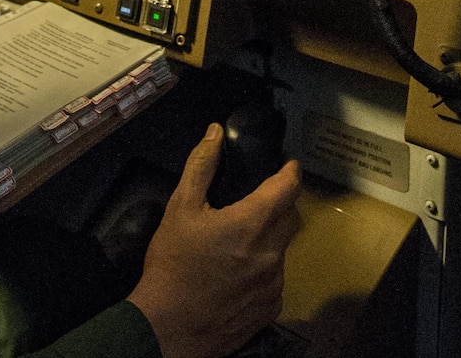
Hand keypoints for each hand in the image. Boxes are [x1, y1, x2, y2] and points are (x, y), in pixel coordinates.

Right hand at [127, 124, 302, 357]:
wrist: (168, 328)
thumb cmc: (172, 265)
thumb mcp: (180, 208)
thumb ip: (201, 166)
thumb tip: (214, 133)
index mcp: (253, 223)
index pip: (289, 187)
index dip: (290, 172)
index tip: (287, 165)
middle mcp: (272, 253)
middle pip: (292, 218)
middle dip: (281, 205)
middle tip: (258, 203)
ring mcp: (274, 284)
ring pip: (282, 250)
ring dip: (269, 241)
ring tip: (238, 245)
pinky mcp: (270, 309)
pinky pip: (274, 280)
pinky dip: (262, 271)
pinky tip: (236, 276)